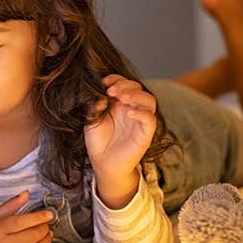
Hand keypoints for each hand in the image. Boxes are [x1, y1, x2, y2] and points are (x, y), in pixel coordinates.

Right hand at [0, 191, 53, 242]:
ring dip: (46, 238)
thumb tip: (26, 193)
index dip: (38, 218)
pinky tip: (42, 242)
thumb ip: (12, 204)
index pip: (22, 222)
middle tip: (46, 222)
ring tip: (47, 232)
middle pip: (33, 235)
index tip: (49, 214)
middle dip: (44, 227)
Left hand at [84, 75, 156, 206]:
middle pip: (139, 89)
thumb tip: (100, 94)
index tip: (104, 81)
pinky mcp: (145, 134)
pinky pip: (150, 120)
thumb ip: (95, 106)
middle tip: (111, 90)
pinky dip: (142, 114)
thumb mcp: (92, 119)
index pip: (125, 84)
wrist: (102, 163)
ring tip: (121, 97)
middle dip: (125, 85)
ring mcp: (140, 121)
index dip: (117, 79)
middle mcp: (132, 109)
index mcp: (120, 103)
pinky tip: (129, 112)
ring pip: (149, 101)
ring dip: (136, 95)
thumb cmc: (98, 141)